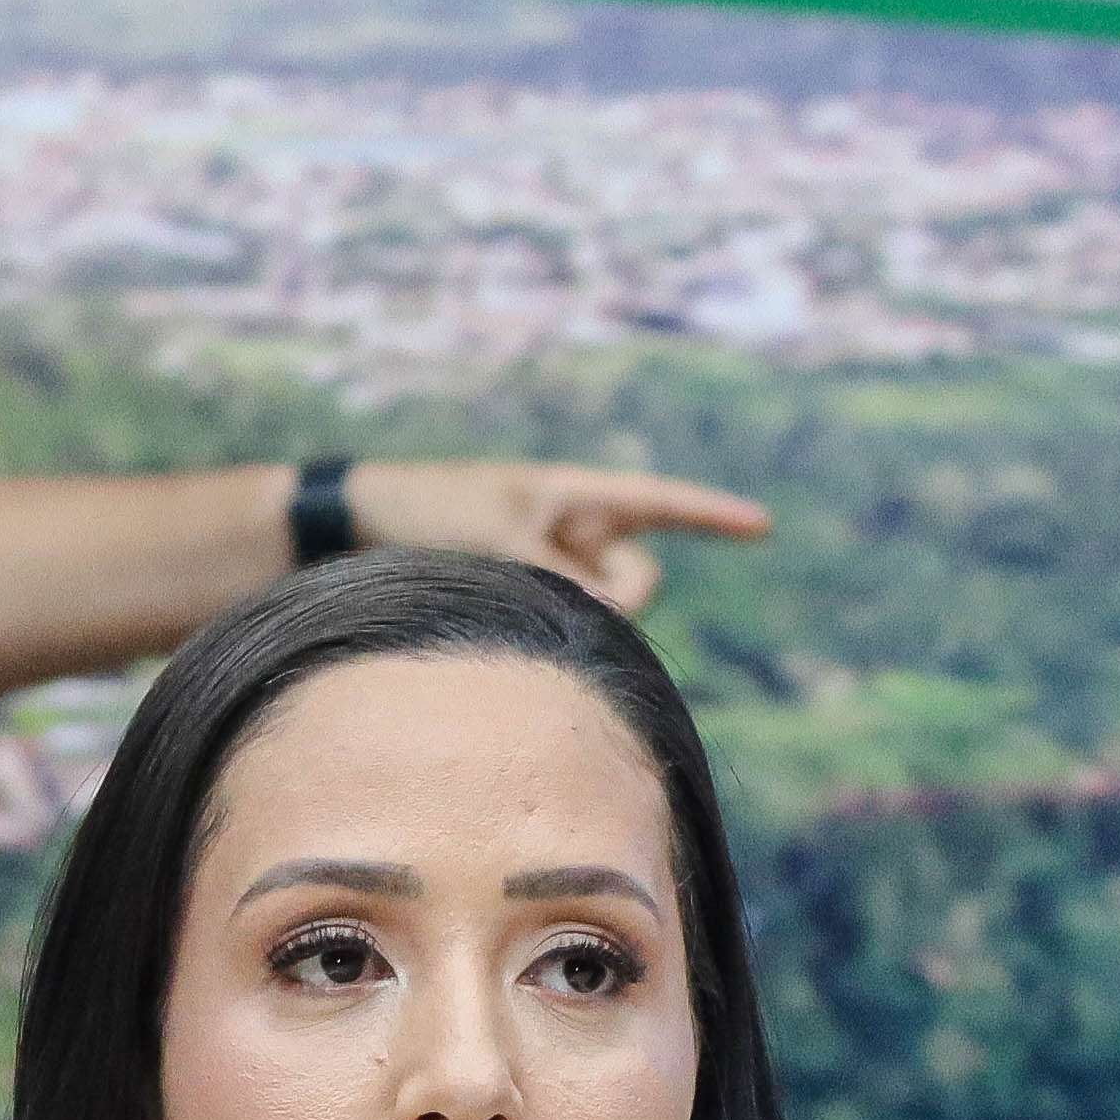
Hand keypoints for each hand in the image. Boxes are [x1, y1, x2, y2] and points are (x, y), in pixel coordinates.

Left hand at [339, 462, 771, 616]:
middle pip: (639, 579)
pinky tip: (512, 616)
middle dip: (618, 595)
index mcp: (575, 493)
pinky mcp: (529, 598)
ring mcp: (554, 567)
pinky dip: (559, 627)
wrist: (354, 526)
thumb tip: (615, 620)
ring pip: (606, 611)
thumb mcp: (505, 543)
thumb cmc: (429, 515)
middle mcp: (574, 530)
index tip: (766, 524)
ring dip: (575, 614)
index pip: (660, 503)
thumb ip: (569, 582)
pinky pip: (572, 623)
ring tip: (504, 591)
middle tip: (554, 588)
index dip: (714, 516)